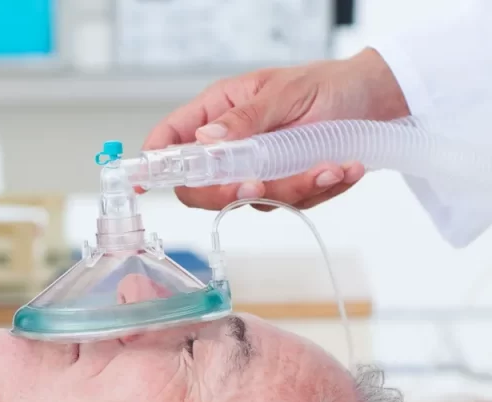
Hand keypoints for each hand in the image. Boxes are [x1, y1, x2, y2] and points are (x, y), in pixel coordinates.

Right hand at [143, 48, 409, 210]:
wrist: (371, 99)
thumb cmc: (324, 84)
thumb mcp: (283, 93)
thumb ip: (244, 119)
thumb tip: (206, 139)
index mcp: (217, 113)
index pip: (171, 141)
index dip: (154, 164)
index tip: (145, 184)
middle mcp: (229, 146)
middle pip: (200, 187)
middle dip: (228, 193)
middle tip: (257, 185)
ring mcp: (254, 169)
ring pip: (250, 200)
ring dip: (293, 189)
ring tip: (332, 166)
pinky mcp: (282, 186)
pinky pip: (289, 203)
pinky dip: (319, 190)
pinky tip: (343, 169)